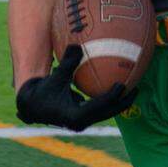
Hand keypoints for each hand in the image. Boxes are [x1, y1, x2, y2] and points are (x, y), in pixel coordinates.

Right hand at [15, 46, 136, 131]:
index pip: (99, 107)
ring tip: (133, 87)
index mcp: (75, 117)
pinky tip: (116, 85)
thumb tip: (76, 45)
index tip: (123, 85)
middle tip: (137, 88)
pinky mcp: (82, 116)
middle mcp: (81, 121)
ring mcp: (83, 120)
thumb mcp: (55, 77)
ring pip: (105, 111)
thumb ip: (67, 63)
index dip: (112, 97)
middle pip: (108, 112)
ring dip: (119, 101)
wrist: (30, 106)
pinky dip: (108, 97)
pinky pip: (100, 107)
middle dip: (123, 102)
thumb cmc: (41, 92)